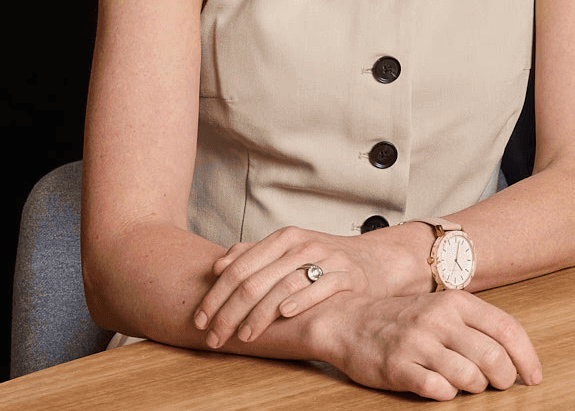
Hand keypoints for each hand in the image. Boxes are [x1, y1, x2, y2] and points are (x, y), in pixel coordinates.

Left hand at [194, 223, 426, 347]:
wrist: (374, 261)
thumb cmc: (323, 260)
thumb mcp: (289, 250)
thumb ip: (253, 255)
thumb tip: (218, 264)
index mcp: (284, 237)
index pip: (238, 268)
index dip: (215, 296)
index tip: (200, 320)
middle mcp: (303, 245)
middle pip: (254, 282)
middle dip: (228, 313)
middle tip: (213, 337)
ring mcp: (326, 259)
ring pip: (281, 287)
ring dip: (258, 316)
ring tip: (243, 337)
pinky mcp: (346, 275)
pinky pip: (318, 288)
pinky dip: (299, 301)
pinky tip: (283, 315)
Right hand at [311, 290, 541, 400]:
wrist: (348, 321)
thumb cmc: (404, 318)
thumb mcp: (443, 309)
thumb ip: (476, 325)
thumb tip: (516, 354)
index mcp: (458, 303)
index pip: (507, 330)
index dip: (527, 357)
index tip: (534, 377)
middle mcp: (439, 320)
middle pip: (492, 357)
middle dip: (504, 378)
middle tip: (499, 384)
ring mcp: (418, 343)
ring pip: (468, 376)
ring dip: (476, 387)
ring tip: (470, 384)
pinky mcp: (397, 367)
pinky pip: (437, 389)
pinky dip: (448, 394)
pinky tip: (443, 388)